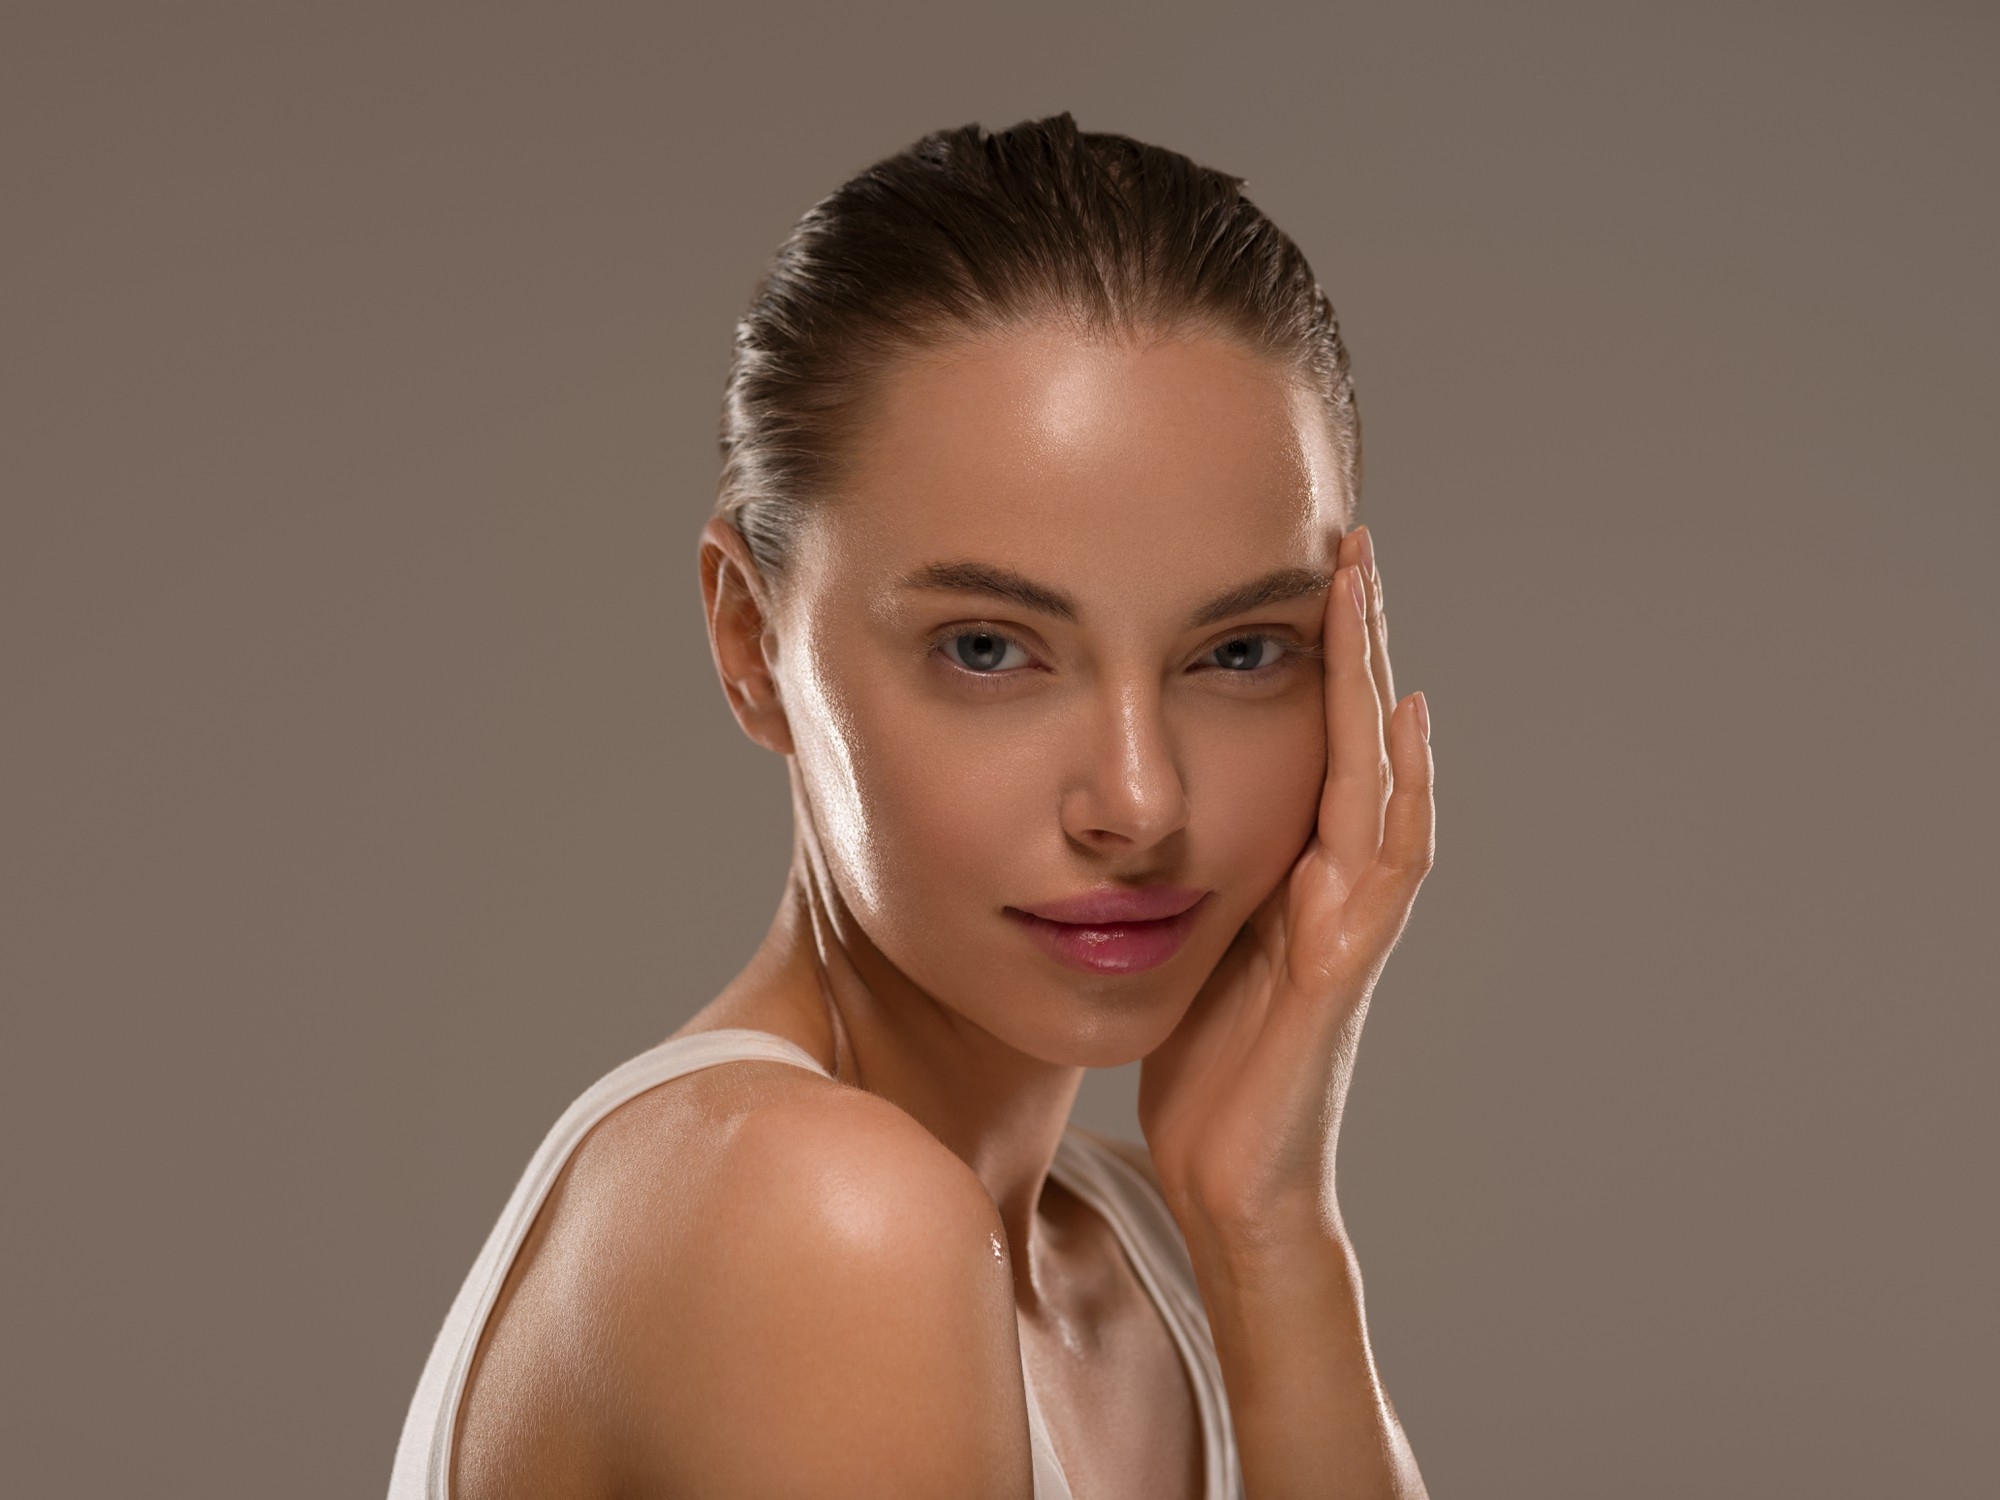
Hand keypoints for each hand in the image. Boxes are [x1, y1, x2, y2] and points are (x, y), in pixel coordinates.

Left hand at [1138, 525, 1434, 1241]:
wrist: (1231, 1179)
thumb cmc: (1203, 1072)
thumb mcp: (1184, 946)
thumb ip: (1188, 880)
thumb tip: (1135, 819)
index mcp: (1293, 875)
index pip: (1311, 744)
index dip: (1312, 660)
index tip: (1295, 569)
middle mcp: (1335, 883)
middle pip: (1356, 737)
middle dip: (1353, 639)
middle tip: (1347, 538)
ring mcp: (1350, 919)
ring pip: (1377, 772)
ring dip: (1375, 678)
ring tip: (1365, 585)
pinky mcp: (1343, 962)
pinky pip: (1386, 856)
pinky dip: (1400, 785)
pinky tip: (1403, 716)